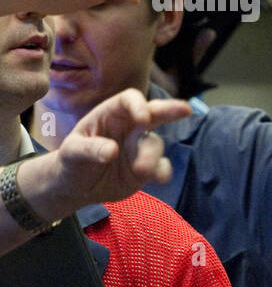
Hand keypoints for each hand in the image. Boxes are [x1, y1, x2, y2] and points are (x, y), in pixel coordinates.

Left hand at [20, 88, 191, 220]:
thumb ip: (89, 149)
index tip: (144, 118)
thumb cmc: (71, 161)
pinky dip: (163, 171)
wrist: (75, 187)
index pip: (128, 99)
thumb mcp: (71, 153)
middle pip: (154, 112)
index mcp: (110, 115)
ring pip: (156, 144)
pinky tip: (159, 178)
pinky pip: (161, 166)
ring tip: (140, 171)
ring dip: (152, 157)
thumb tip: (112, 150)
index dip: (138, 105)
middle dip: (171, 110)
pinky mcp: (147, 167)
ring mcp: (139, 147)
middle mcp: (129, 127)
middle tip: (185, 110)